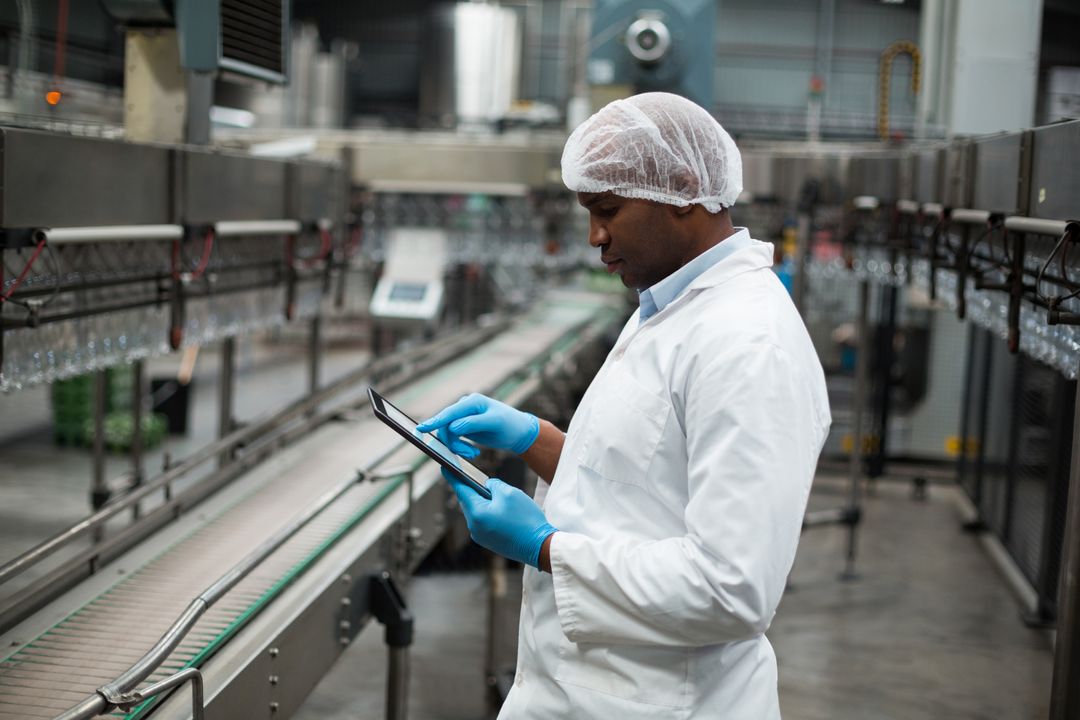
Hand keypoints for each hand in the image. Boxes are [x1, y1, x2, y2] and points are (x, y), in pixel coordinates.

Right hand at [417, 394, 539, 457]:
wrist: (519, 432)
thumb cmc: (510, 424)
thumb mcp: (495, 423)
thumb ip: (474, 423)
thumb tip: (454, 427)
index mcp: (472, 402)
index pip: (449, 413)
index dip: (435, 421)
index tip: (421, 429)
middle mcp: (465, 407)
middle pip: (446, 426)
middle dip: (454, 442)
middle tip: (469, 453)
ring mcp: (464, 417)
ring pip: (449, 434)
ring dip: (458, 447)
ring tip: (473, 453)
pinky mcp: (465, 427)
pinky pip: (454, 438)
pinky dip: (461, 447)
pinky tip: (474, 452)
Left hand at [442, 468, 556, 568]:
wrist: (539, 546)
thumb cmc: (525, 519)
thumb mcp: (509, 493)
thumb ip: (493, 485)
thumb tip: (487, 486)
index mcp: (477, 513)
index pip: (461, 490)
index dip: (452, 476)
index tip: (444, 467)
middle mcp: (474, 527)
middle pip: (469, 501)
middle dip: (474, 490)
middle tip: (478, 479)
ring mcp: (480, 536)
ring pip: (477, 512)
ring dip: (484, 502)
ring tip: (498, 496)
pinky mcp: (488, 542)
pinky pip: (483, 522)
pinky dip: (489, 513)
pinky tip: (501, 510)